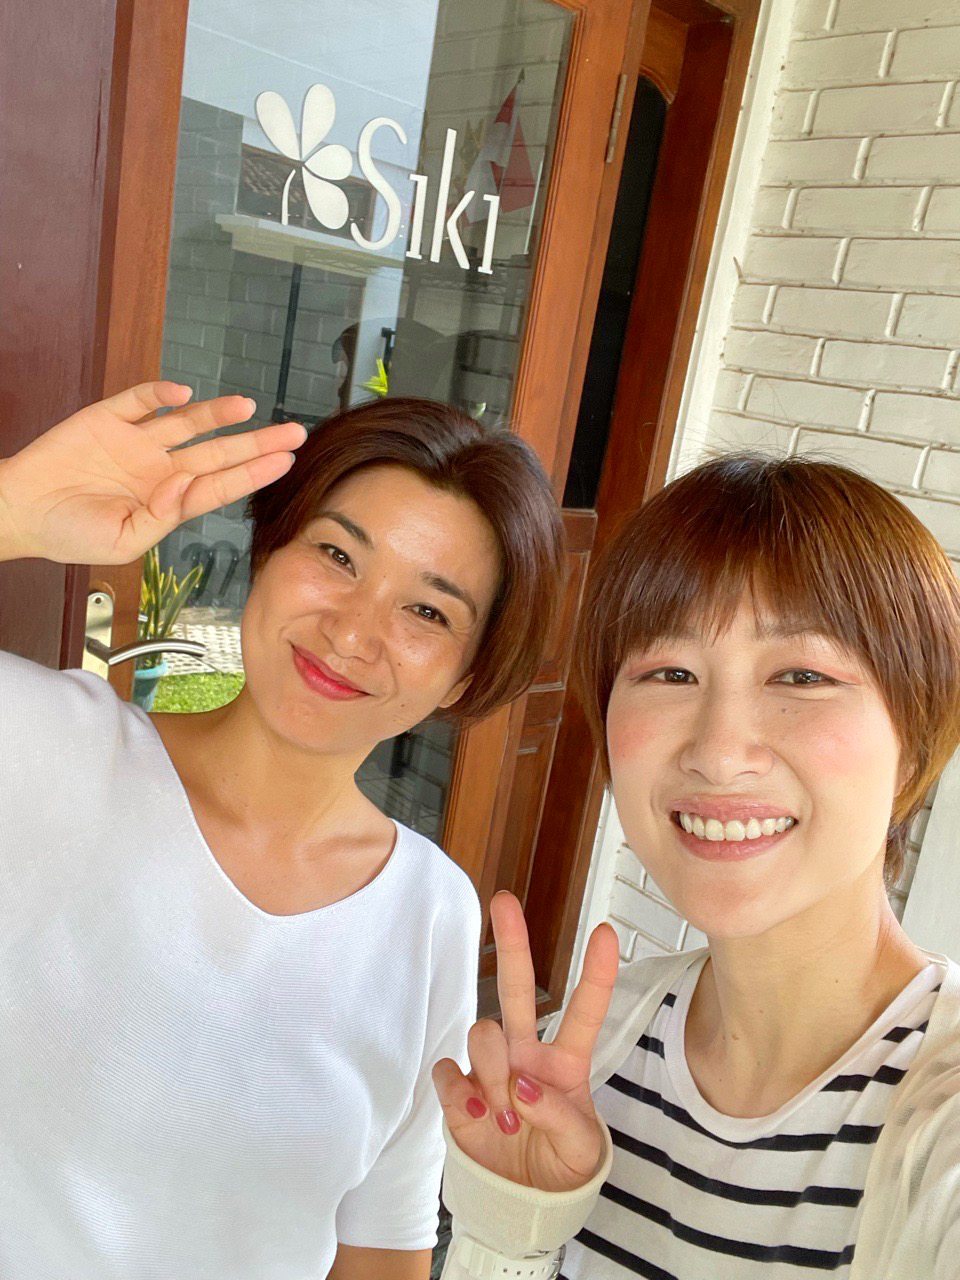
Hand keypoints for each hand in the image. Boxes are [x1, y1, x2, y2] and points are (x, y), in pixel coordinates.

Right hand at [0, 381, 305, 564]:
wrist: (19, 511)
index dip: (253, 473)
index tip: (285, 461)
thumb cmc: (70, 534)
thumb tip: (185, 485)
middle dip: (256, 442)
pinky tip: (184, 393)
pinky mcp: (108, 418)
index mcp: (167, 501)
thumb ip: (160, 516)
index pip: (220, 486)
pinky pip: (140, 401)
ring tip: (248, 407)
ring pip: (187, 423)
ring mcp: (137, 442)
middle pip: (217, 451)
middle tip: (294, 432)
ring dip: (217, 414)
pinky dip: (160, 394)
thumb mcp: (122, 541)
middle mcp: (160, 468)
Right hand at [433, 891, 618, 1192]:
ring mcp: (489, 1068)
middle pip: (518, 988)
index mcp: (566, 1062)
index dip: (597, 972)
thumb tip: (523, 1088)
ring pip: (483, 1033)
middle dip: (513, 941)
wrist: (518, 1206)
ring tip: (506, 1120)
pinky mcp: (457, 1091)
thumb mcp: (582, 1150)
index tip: (607, 932)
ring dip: (494, 1074)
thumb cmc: (560, 1168)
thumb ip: (561, 1117)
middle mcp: (525, 1053)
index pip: (584, 1010)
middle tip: (503, 899)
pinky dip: (461, 1091)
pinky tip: (475, 1114)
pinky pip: (449, 1070)